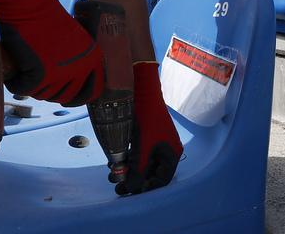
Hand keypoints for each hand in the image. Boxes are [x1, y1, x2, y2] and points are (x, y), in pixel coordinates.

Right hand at [0, 0, 103, 105]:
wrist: (32, 5)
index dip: (80, 97)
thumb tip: (72, 77)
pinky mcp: (40, 75)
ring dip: (35, 88)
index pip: (93, 91)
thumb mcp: (77, 38)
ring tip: (28, 75)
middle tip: (42, 86)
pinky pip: (26, 90)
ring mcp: (61, 74)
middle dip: (54, 94)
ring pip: (45, 95)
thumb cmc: (50, 18)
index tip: (70, 98)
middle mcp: (81, 68)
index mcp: (93, 59)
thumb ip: (79, 57)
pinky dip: (17, 85)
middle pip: (67, 96)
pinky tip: (15, 78)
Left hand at [114, 62, 182, 194]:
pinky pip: (138, 153)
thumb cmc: (146, 119)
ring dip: (128, 170)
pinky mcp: (146, 135)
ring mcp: (156, 141)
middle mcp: (166, 149)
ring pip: (142, 163)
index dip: (147, 188)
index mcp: (171, 153)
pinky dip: (128, 159)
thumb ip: (136, 170)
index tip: (132, 192)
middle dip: (134, 179)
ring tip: (113, 173)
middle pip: (151, 172)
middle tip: (118, 186)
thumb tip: (130, 188)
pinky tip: (115, 161)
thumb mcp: (141, 148)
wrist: (142, 90)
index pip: (162, 179)